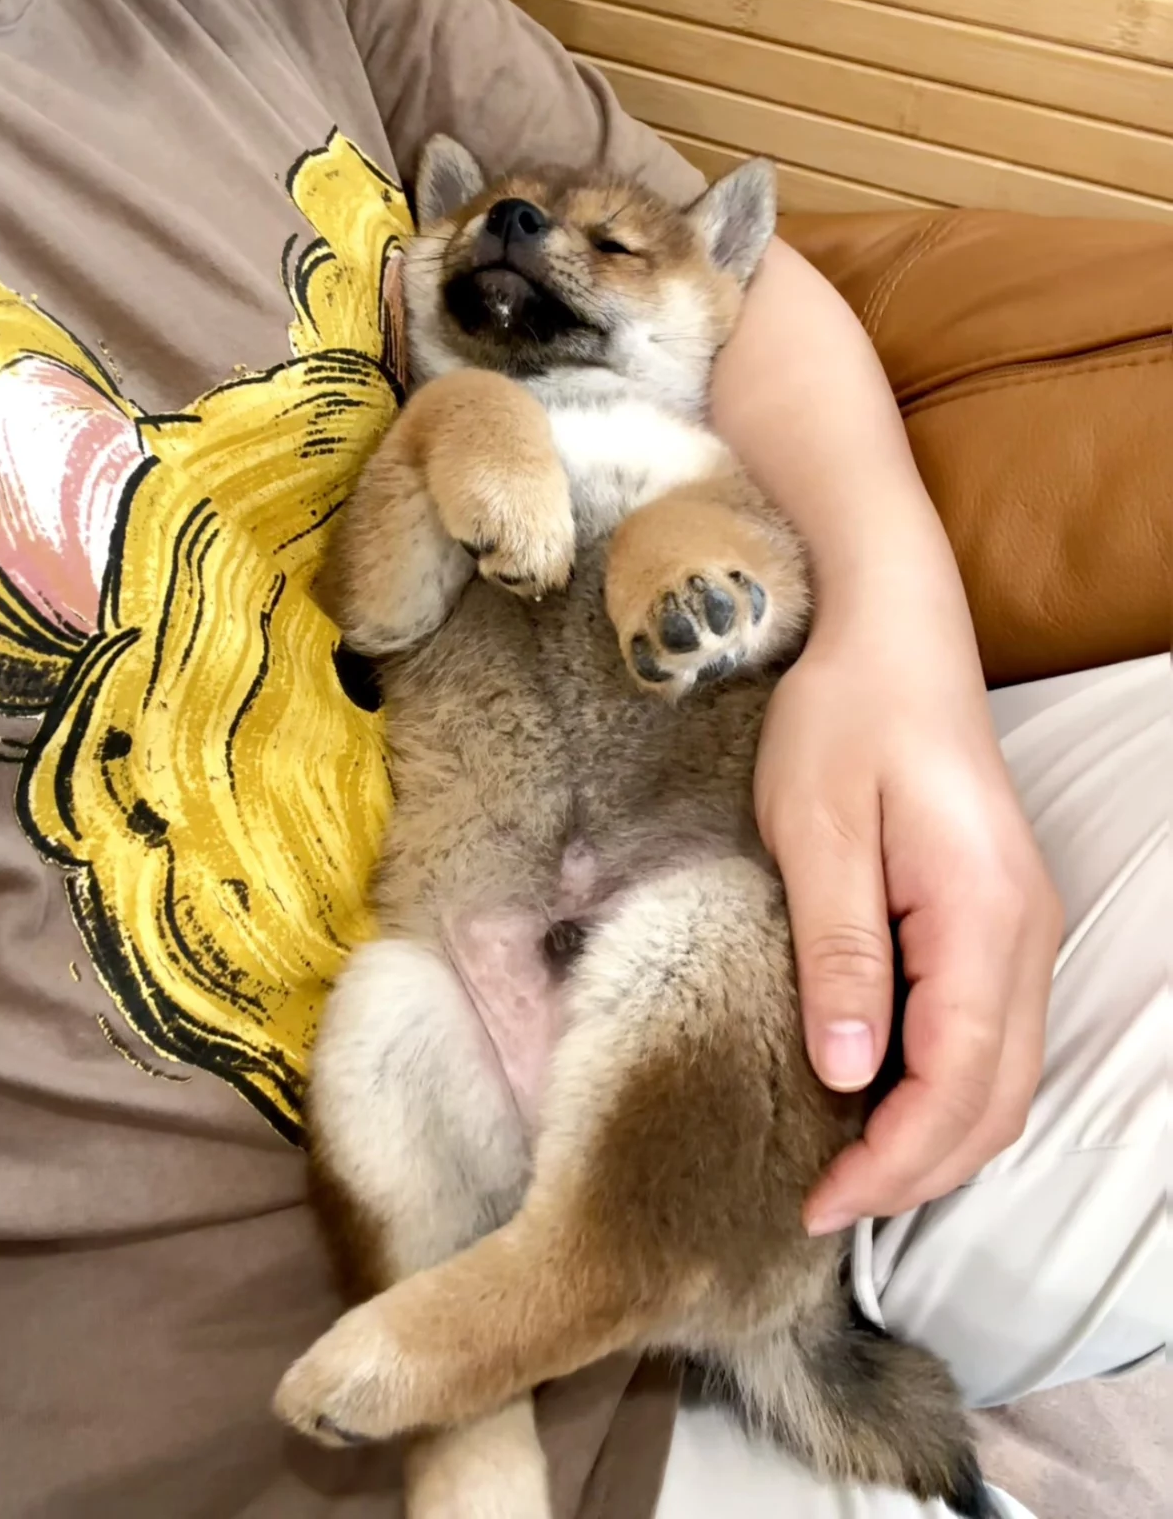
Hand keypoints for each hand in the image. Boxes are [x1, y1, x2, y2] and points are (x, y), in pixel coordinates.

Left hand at [755, 589, 1062, 1233]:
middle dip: (917, 1170)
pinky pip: (991, 1033)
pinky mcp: (1000, 918)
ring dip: (936, 1137)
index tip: (819, 1203)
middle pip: (996, 1098)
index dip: (891, 1160)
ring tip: (850, 1169)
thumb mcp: (818, 833)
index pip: (955, 1082)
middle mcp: (1024, 933)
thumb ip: (840, 954)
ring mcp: (1022, 926)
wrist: (895, 639)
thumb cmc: (846, 720)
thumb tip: (848, 1072)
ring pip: (1004, 1075)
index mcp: (981, 914)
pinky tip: (880, 1096)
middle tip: (828, 1205)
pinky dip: (943, 1088)